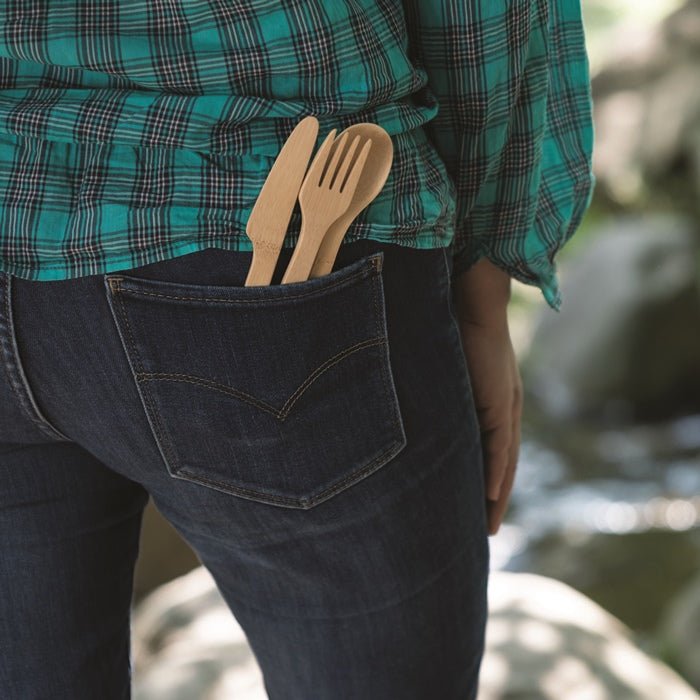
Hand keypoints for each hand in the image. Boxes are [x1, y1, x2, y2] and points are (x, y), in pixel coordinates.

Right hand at [451, 257, 522, 535]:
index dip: (483, 480)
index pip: (489, 451)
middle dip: (494, 498)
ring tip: (489, 524)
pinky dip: (495, 471)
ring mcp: (504, 407)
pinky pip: (500, 445)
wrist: (472, 303)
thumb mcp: (442, 371)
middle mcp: (502, 410)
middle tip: (485, 529)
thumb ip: (432, 392)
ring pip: (504, 461)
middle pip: (502, 464)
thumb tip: (404, 405)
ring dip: (498, 494)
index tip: (473, 507)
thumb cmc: (453, 331)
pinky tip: (490, 495)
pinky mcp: (501, 402)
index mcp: (490, 404)